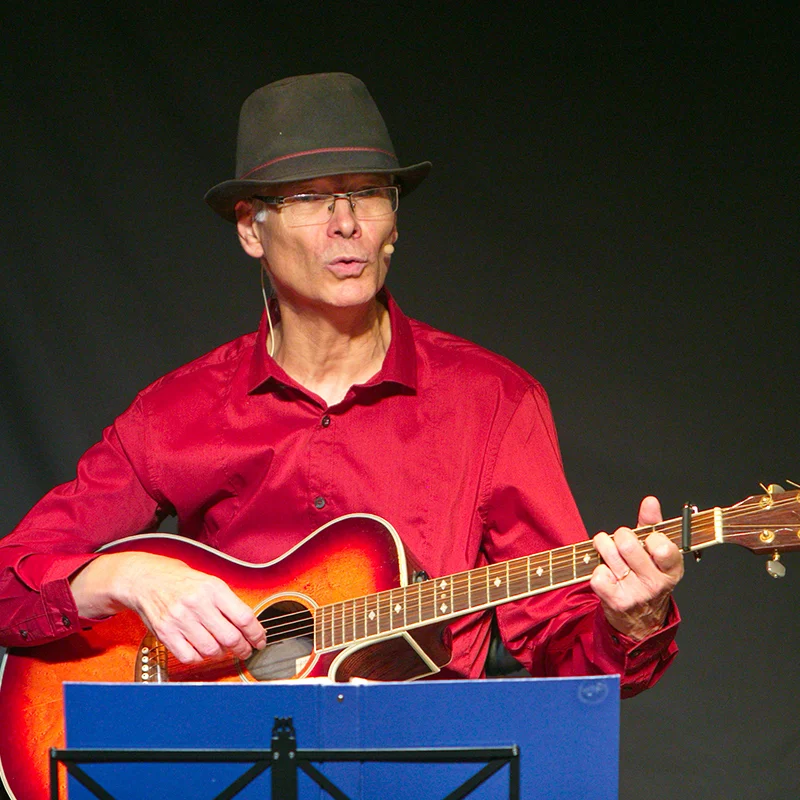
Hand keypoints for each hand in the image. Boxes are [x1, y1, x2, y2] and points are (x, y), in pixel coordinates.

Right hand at [70, 552, 265, 663]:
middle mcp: (197, 603)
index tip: (260, 640)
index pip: (244, 617)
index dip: (256, 634)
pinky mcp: (165, 633)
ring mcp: (180, 619)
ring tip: (224, 650)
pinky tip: (203, 652)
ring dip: (222, 654)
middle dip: (242, 648)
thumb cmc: (182, 581)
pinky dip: (200, 658)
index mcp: (213, 588)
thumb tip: (250, 625)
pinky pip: (189, 656)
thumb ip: (229, 602)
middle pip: (230, 637)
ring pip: (211, 650)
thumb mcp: (210, 582)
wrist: (147, 579)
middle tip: (245, 650)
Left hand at [590, 496, 683, 640]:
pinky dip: (597, 569)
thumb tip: (650, 501)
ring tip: (607, 550)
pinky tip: (606, 574)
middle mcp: (656, 584)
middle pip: (627, 545)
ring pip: (609, 554)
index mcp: (671, 570)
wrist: (640, 620)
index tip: (648, 541)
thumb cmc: (646, 577)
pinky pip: (597, 573)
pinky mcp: (616, 601)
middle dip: (619, 536)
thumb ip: (653, 525)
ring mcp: (636, 594)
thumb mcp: (656, 553)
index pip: (662, 546)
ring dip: (603, 546)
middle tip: (621, 541)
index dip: (650, 537)